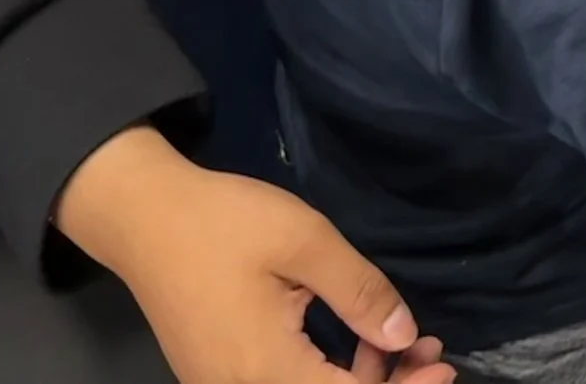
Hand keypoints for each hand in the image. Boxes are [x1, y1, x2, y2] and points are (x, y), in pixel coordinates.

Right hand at [56, 127, 452, 383]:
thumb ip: (358, 292)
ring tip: (400, 344)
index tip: (443, 366)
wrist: (143, 217)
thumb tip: (404, 336)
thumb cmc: (224, 224)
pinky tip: (353, 343)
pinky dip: (324, 375)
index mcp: (265, 370)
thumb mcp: (304, 242)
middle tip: (429, 351)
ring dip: (356, 382)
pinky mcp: (216, 374)